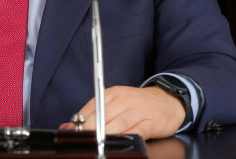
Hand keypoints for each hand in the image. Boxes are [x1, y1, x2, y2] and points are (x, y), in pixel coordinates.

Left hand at [58, 86, 184, 139]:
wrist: (168, 101)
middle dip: (91, 129)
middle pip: (104, 115)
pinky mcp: (152, 122)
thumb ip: (93, 114)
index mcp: (114, 93)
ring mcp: (140, 111)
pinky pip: (138, 131)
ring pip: (120, 123)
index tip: (72, 130)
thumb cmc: (138, 104)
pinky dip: (127, 137)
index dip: (81, 120)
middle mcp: (126, 100)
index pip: (93, 105)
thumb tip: (67, 127)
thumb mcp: (116, 103)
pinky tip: (119, 143)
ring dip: (106, 134)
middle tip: (82, 139)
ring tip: (97, 143)